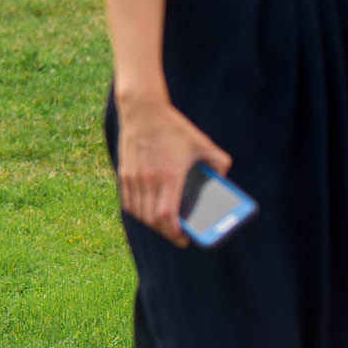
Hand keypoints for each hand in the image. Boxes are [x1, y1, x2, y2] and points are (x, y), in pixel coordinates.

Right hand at [115, 95, 231, 246]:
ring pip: (139, 213)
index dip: (174, 232)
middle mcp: (148, 179)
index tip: (184, 238)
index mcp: (168, 175)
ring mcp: (133, 177)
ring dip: (152, 223)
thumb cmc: (173, 127)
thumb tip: (223, 177)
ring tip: (165, 224)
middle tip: (178, 234)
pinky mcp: (124, 173)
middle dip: (166, 232)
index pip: (166, 215)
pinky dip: (138, 212)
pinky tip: (148, 211)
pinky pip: (129, 202)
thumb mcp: (202, 142)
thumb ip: (219, 161)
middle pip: (152, 219)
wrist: (142, 110)